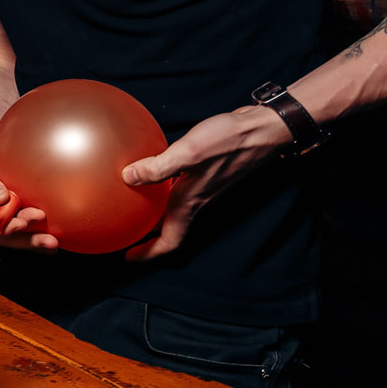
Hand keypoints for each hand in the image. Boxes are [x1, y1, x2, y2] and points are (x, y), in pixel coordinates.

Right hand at [0, 149, 56, 248]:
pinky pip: (21, 228)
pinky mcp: (6, 219)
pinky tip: (52, 238)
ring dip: (32, 239)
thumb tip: (0, 198)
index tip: (19, 223)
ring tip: (51, 241)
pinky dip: (36, 233)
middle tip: (45, 237)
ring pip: (12, 236)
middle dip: (22, 238)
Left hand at [122, 104, 288, 260]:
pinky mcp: (204, 172)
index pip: (170, 241)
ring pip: (173, 209)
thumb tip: (128, 178)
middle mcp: (195, 199)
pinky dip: (161, 189)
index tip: (128, 257)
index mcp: (189, 202)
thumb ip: (158, 167)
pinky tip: (149, 172)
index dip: (149, 253)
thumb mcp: (189, 152)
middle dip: (147, 237)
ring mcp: (201, 187)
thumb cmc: (229, 141)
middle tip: (125, 233)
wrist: (261, 130)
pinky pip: (177, 189)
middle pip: (169, 228)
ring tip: (131, 207)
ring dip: (153, 214)